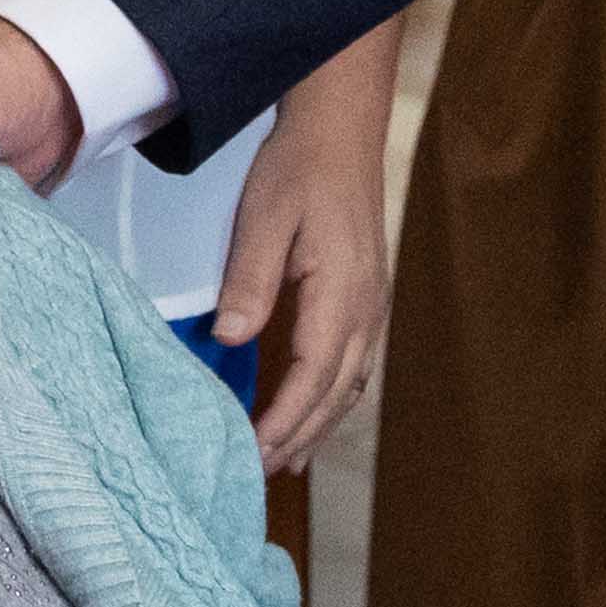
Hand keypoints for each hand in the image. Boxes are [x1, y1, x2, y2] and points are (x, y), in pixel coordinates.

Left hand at [218, 85, 390, 474]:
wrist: (342, 130)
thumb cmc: (299, 168)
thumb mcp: (264, 217)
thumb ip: (250, 279)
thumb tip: (231, 337)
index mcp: (341, 293)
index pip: (313, 376)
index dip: (283, 421)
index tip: (252, 455)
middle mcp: (366, 310)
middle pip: (336, 393)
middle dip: (298, 437)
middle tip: (257, 476)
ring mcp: (373, 306)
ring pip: (350, 386)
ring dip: (318, 426)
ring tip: (285, 463)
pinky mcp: (368, 299)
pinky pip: (355, 366)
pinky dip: (333, 401)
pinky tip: (314, 416)